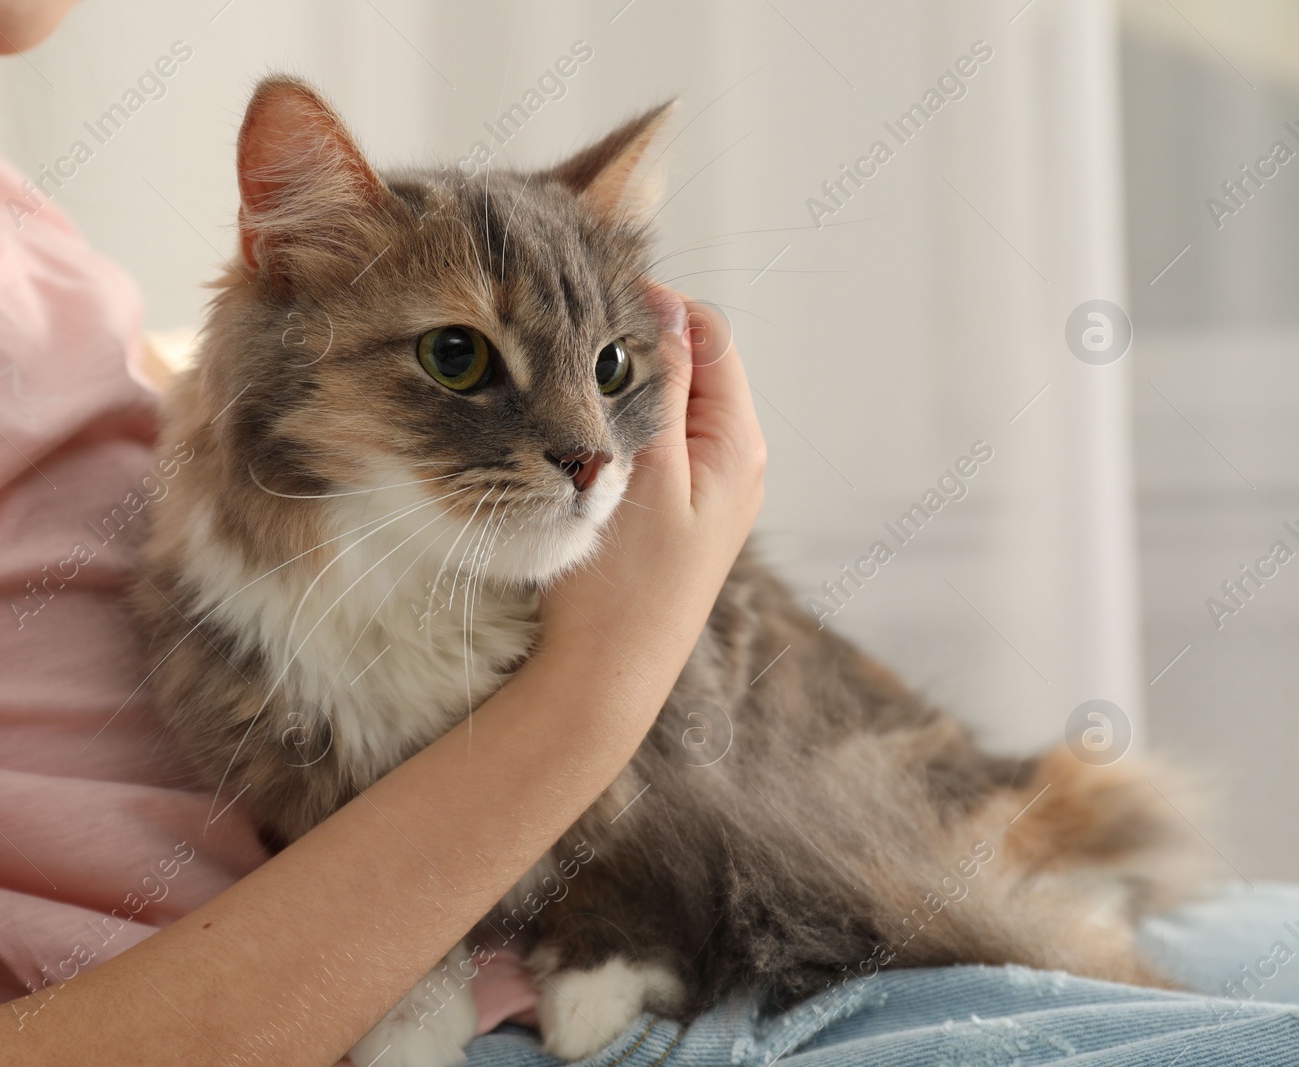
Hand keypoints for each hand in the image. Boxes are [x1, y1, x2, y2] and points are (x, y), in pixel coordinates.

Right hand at [538, 285, 766, 669]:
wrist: (605, 678)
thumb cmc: (624, 585)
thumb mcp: (645, 473)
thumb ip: (662, 390)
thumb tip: (668, 310)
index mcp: (737, 444)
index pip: (710, 337)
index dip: (656, 310)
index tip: (592, 305)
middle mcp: (733, 460)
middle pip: (692, 366)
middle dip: (637, 347)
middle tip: (571, 343)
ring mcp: (707, 487)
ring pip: (669, 405)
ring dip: (626, 388)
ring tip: (572, 387)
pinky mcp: (677, 511)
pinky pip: (657, 443)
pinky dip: (624, 426)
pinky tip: (586, 436)